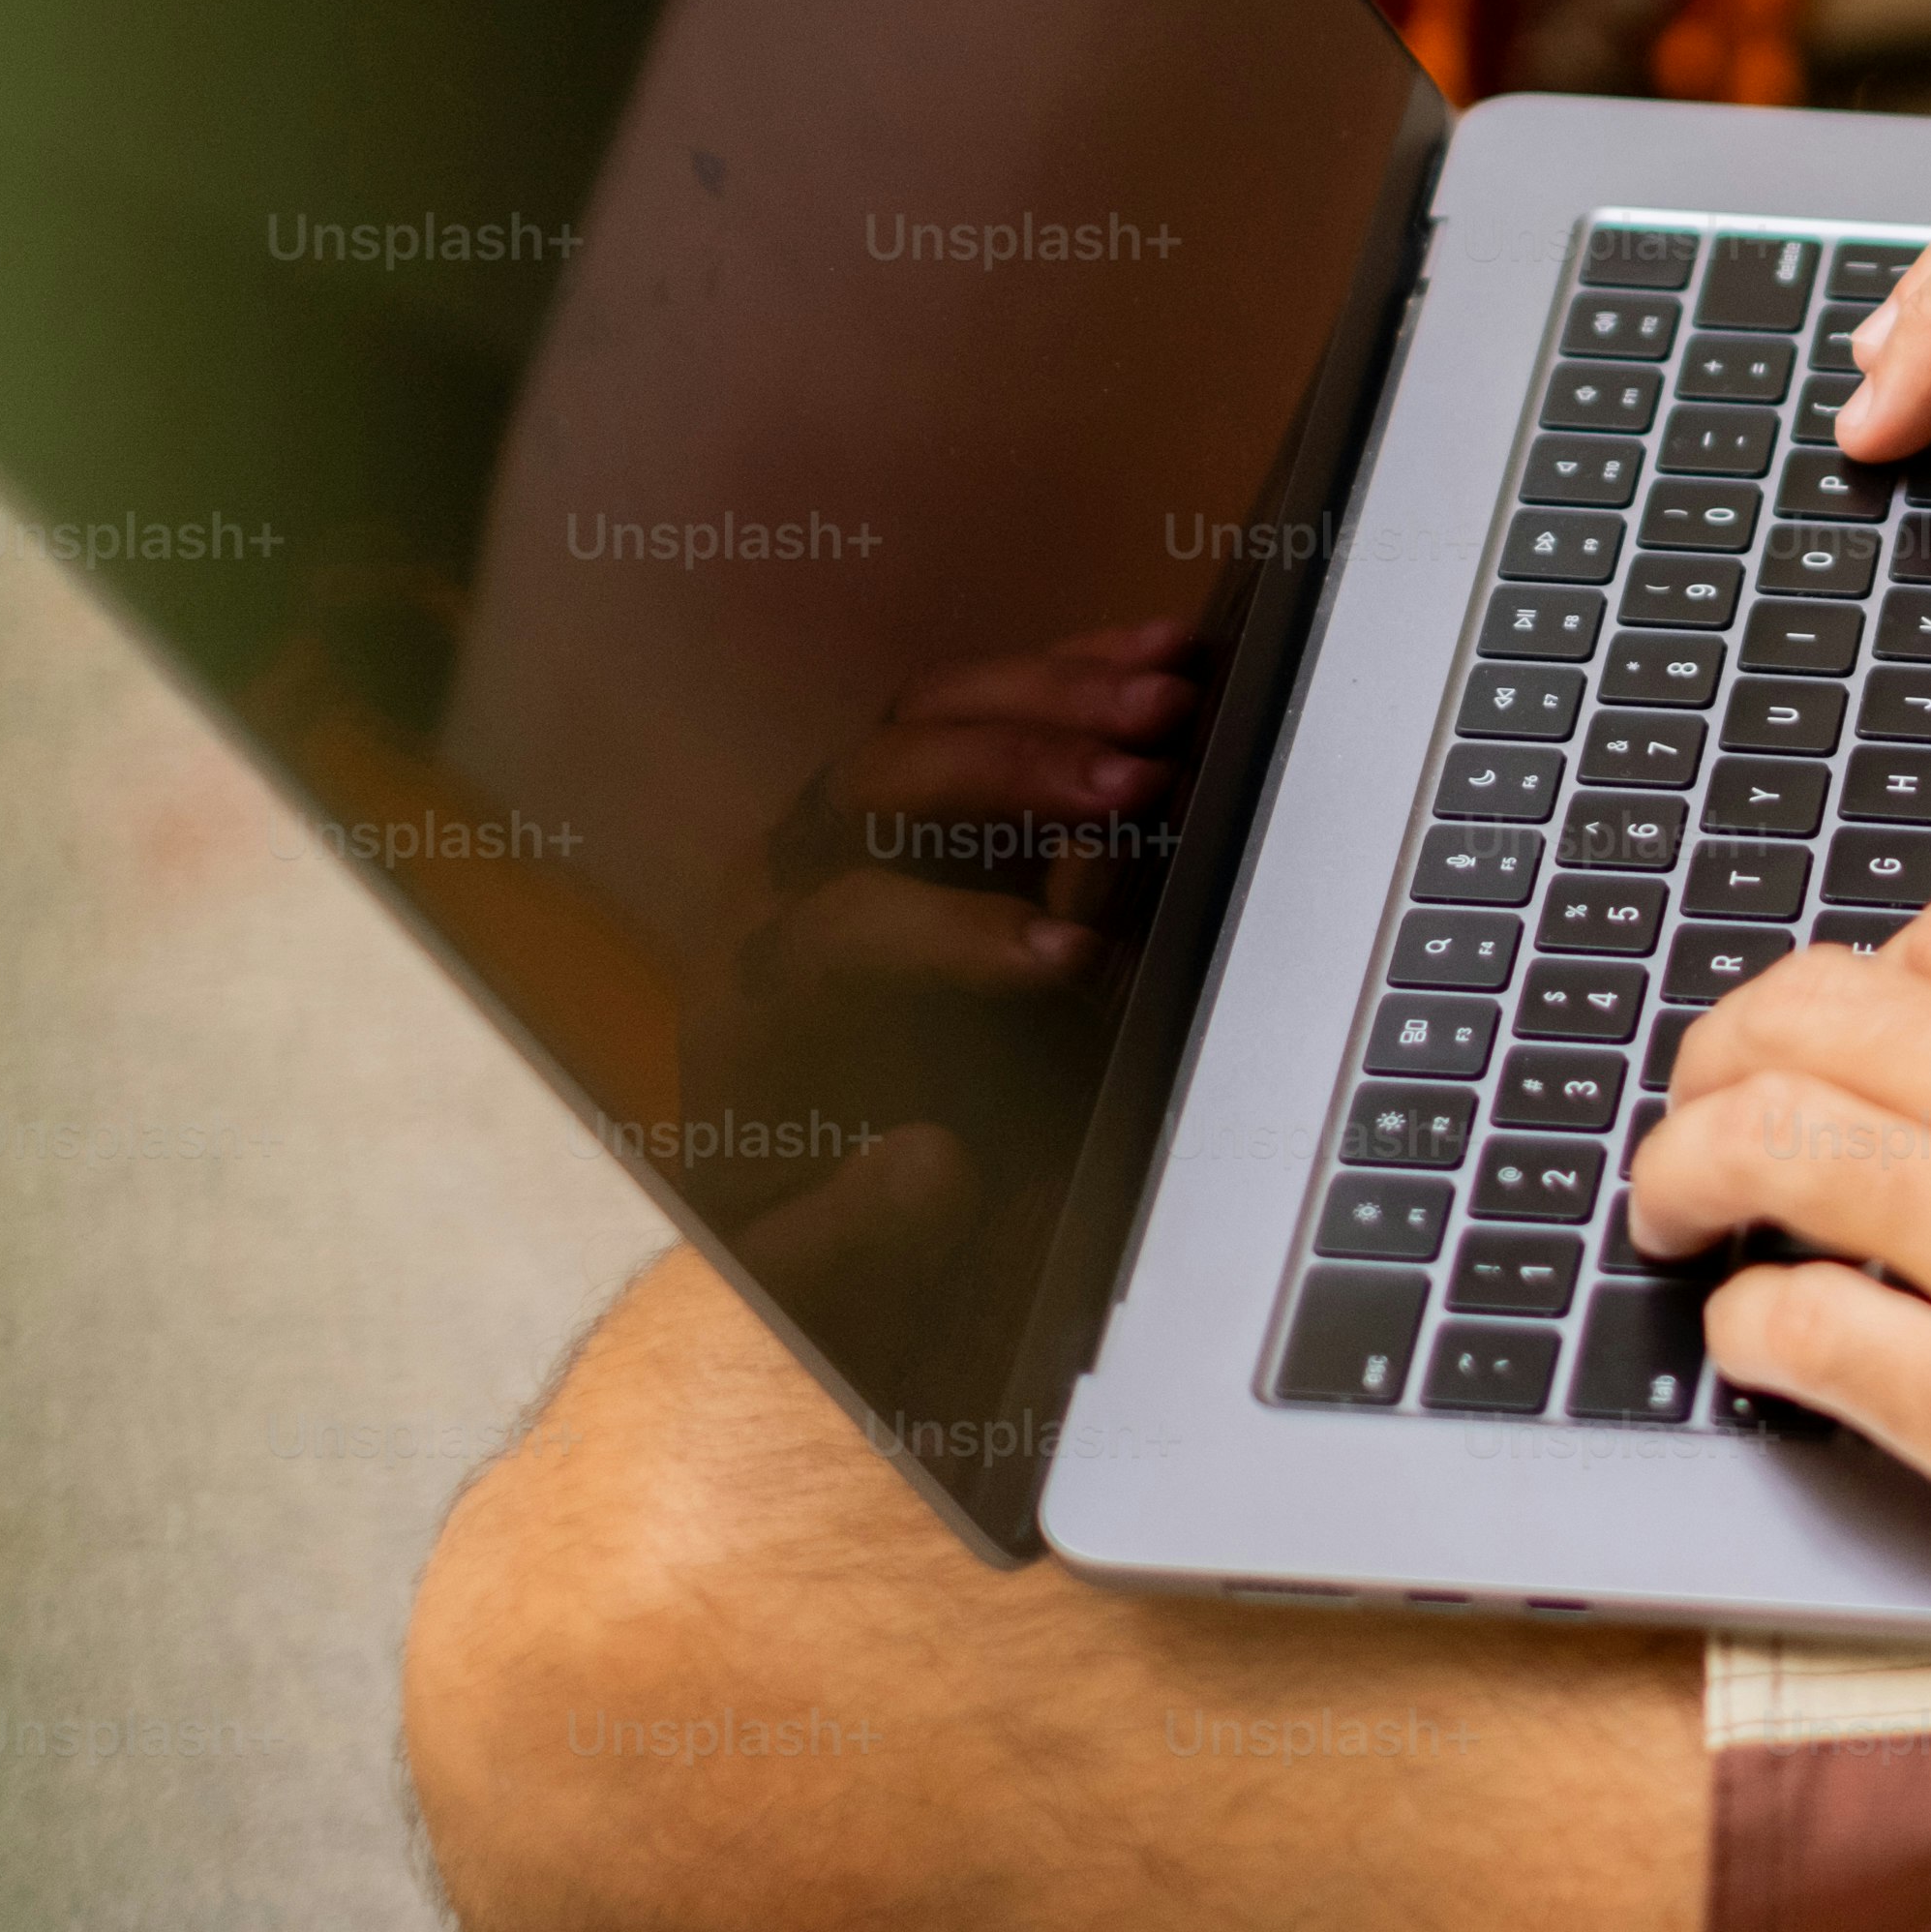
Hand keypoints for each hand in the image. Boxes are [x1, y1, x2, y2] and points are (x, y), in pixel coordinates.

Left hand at [704, 617, 1198, 1348]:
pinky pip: (987, 704)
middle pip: (877, 783)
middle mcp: (786, 891)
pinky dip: (1075, 671)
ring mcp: (855, 831)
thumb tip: (930, 1161)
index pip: (840, 924)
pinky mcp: (932, 802)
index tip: (1076, 957)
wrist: (820, 1190)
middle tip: (1138, 784)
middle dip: (1013, 772)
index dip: (956, 932)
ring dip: (1054, 696)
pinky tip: (1166, 653)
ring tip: (1173, 698)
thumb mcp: (809, 1278)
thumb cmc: (820, 1227)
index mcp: (756, 1001)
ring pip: (932, 718)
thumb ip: (846, 1245)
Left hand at [1623, 885, 1930, 1731]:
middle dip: (1727, 1054)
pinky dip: (1757, 1334)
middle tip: (1701, 1106)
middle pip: (1824, 1028)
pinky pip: (1822, 1353)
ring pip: (1784, 1165)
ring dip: (1691, 1173)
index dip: (1871, 983)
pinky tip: (1754, 1345)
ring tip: (1667, 1211)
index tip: (1849, 1032)